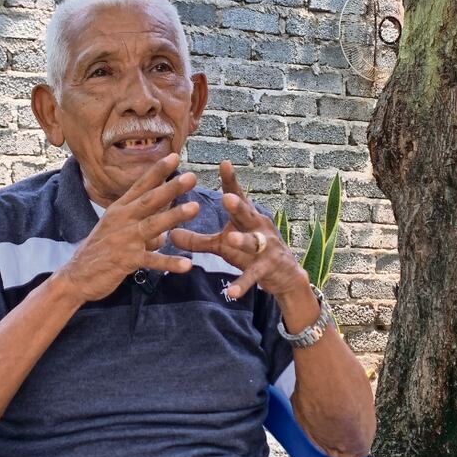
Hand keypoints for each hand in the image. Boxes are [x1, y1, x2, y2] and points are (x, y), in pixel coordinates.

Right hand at [55, 153, 198, 304]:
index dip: (157, 171)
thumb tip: (163, 233)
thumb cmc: (99, 252)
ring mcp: (124, 240)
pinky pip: (152, 260)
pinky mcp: (126, 260)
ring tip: (195, 207)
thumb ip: (142, 229)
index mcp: (119, 210)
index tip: (175, 156)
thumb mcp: (117, 232)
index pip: (140, 186)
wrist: (76, 277)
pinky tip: (187, 264)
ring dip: (174, 216)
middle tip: (191, 176)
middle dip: (171, 187)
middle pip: (149, 201)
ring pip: (153, 225)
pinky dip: (169, 262)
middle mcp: (122, 220)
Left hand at [170, 161, 309, 299]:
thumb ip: (198, 240)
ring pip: (253, 243)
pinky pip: (253, 276)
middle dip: (238, 206)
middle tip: (227, 197)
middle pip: (247, 215)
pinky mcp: (268, 269)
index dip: (231, 180)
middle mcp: (259, 228)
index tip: (224, 163)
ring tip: (230, 239)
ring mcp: (266, 248)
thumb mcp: (223, 245)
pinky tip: (230, 293)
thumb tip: (170, 234)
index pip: (237, 195)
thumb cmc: (251, 253)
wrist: (286, 276)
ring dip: (243, 241)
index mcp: (247, 217)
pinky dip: (242, 284)